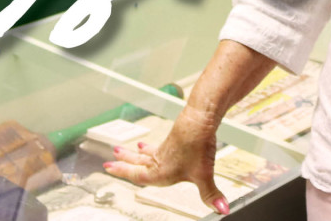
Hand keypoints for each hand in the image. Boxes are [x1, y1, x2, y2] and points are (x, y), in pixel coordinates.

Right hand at [104, 107, 229, 214]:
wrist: (200, 122)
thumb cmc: (197, 146)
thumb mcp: (204, 175)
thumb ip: (211, 194)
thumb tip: (222, 209)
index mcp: (161, 172)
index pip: (137, 175)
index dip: (122, 172)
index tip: (108, 167)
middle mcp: (160, 160)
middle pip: (138, 163)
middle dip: (124, 163)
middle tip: (110, 159)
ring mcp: (166, 149)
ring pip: (146, 154)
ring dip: (135, 154)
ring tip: (127, 150)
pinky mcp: (173, 140)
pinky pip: (156, 147)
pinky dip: (149, 148)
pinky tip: (149, 147)